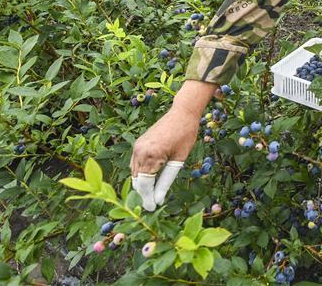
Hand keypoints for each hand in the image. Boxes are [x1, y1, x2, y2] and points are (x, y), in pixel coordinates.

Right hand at [129, 80, 216, 209]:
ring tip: (151, 195)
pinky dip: (141, 173)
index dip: (147, 198)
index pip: (145, 184)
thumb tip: (158, 199)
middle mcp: (139, 151)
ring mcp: (137, 147)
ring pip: (135, 173)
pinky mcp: (138, 144)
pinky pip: (136, 164)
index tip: (151, 209)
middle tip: (151, 205)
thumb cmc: (185, 135)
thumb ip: (166, 180)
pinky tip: (150, 180)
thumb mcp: (179, 159)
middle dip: (143, 193)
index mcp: (150, 155)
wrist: (182, 113)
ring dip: (142, 184)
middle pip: (137, 180)